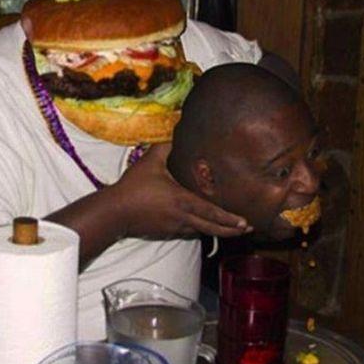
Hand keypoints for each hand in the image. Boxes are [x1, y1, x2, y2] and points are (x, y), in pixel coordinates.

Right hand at [112, 143, 252, 238]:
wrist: (115, 212)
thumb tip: (176, 130)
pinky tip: (204, 225)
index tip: (245, 221)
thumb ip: (166, 146)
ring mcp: (175, 228)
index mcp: (182, 200)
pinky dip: (200, 229)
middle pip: (212, 228)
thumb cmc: (134, 186)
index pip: (211, 212)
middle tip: (247, 228)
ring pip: (201, 231)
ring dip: (217, 231)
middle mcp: (182, 218)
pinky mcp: (166, 233)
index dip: (229, 219)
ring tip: (232, 228)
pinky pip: (188, 232)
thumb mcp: (150, 161)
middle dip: (231, 230)